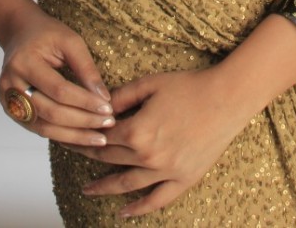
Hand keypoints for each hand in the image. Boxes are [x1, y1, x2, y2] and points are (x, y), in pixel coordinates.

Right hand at [0, 4, 114, 147]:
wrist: (19, 33)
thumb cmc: (47, 34)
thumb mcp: (70, 41)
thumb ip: (86, 68)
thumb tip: (103, 98)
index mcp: (24, 62)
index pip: (59, 90)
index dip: (85, 102)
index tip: (108, 107)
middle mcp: (10, 85)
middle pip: (51, 112)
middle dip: (82, 121)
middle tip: (108, 123)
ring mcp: (7, 101)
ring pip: (44, 127)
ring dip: (74, 135)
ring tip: (99, 137)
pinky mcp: (12, 111)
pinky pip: (38, 128)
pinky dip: (61, 135)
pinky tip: (81, 136)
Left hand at [74, 67, 247, 218]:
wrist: (226, 98)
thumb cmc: (189, 86)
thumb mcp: (150, 84)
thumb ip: (121, 96)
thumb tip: (99, 105)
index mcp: (137, 130)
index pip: (101, 137)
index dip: (83, 135)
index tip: (68, 134)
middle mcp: (148, 156)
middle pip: (109, 159)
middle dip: (87, 156)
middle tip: (73, 154)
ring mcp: (166, 171)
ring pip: (127, 185)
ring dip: (104, 188)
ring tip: (87, 190)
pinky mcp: (184, 179)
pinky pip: (157, 200)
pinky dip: (139, 209)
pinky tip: (124, 212)